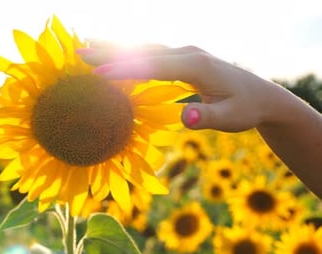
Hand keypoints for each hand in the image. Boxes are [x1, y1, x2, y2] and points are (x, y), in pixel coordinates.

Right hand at [77, 44, 280, 131]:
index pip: (154, 66)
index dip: (125, 71)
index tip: (97, 75)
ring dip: (114, 47)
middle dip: (109, 52)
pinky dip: (127, 52)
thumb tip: (184, 120)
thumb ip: (208, 119)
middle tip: (77, 52)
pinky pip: (149, 52)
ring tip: (85, 47)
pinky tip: (111, 53)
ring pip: (143, 47)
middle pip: (142, 50)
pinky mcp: (181, 58)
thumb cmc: (245, 109)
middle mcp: (188, 53)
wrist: (261, 96)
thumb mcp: (231, 119)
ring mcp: (184, 53)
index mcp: (197, 66)